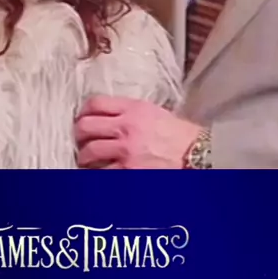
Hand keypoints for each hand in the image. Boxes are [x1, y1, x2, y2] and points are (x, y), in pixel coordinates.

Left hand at [74, 95, 200, 168]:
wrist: (198, 154)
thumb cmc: (181, 135)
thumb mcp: (155, 112)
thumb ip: (131, 112)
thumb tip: (111, 116)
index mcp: (133, 109)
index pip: (95, 103)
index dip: (83, 111)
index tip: (82, 118)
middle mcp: (126, 127)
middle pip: (85, 127)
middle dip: (79, 134)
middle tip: (81, 140)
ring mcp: (126, 151)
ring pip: (89, 153)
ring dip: (85, 158)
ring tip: (87, 161)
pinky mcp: (129, 172)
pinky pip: (102, 174)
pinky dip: (97, 175)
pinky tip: (98, 174)